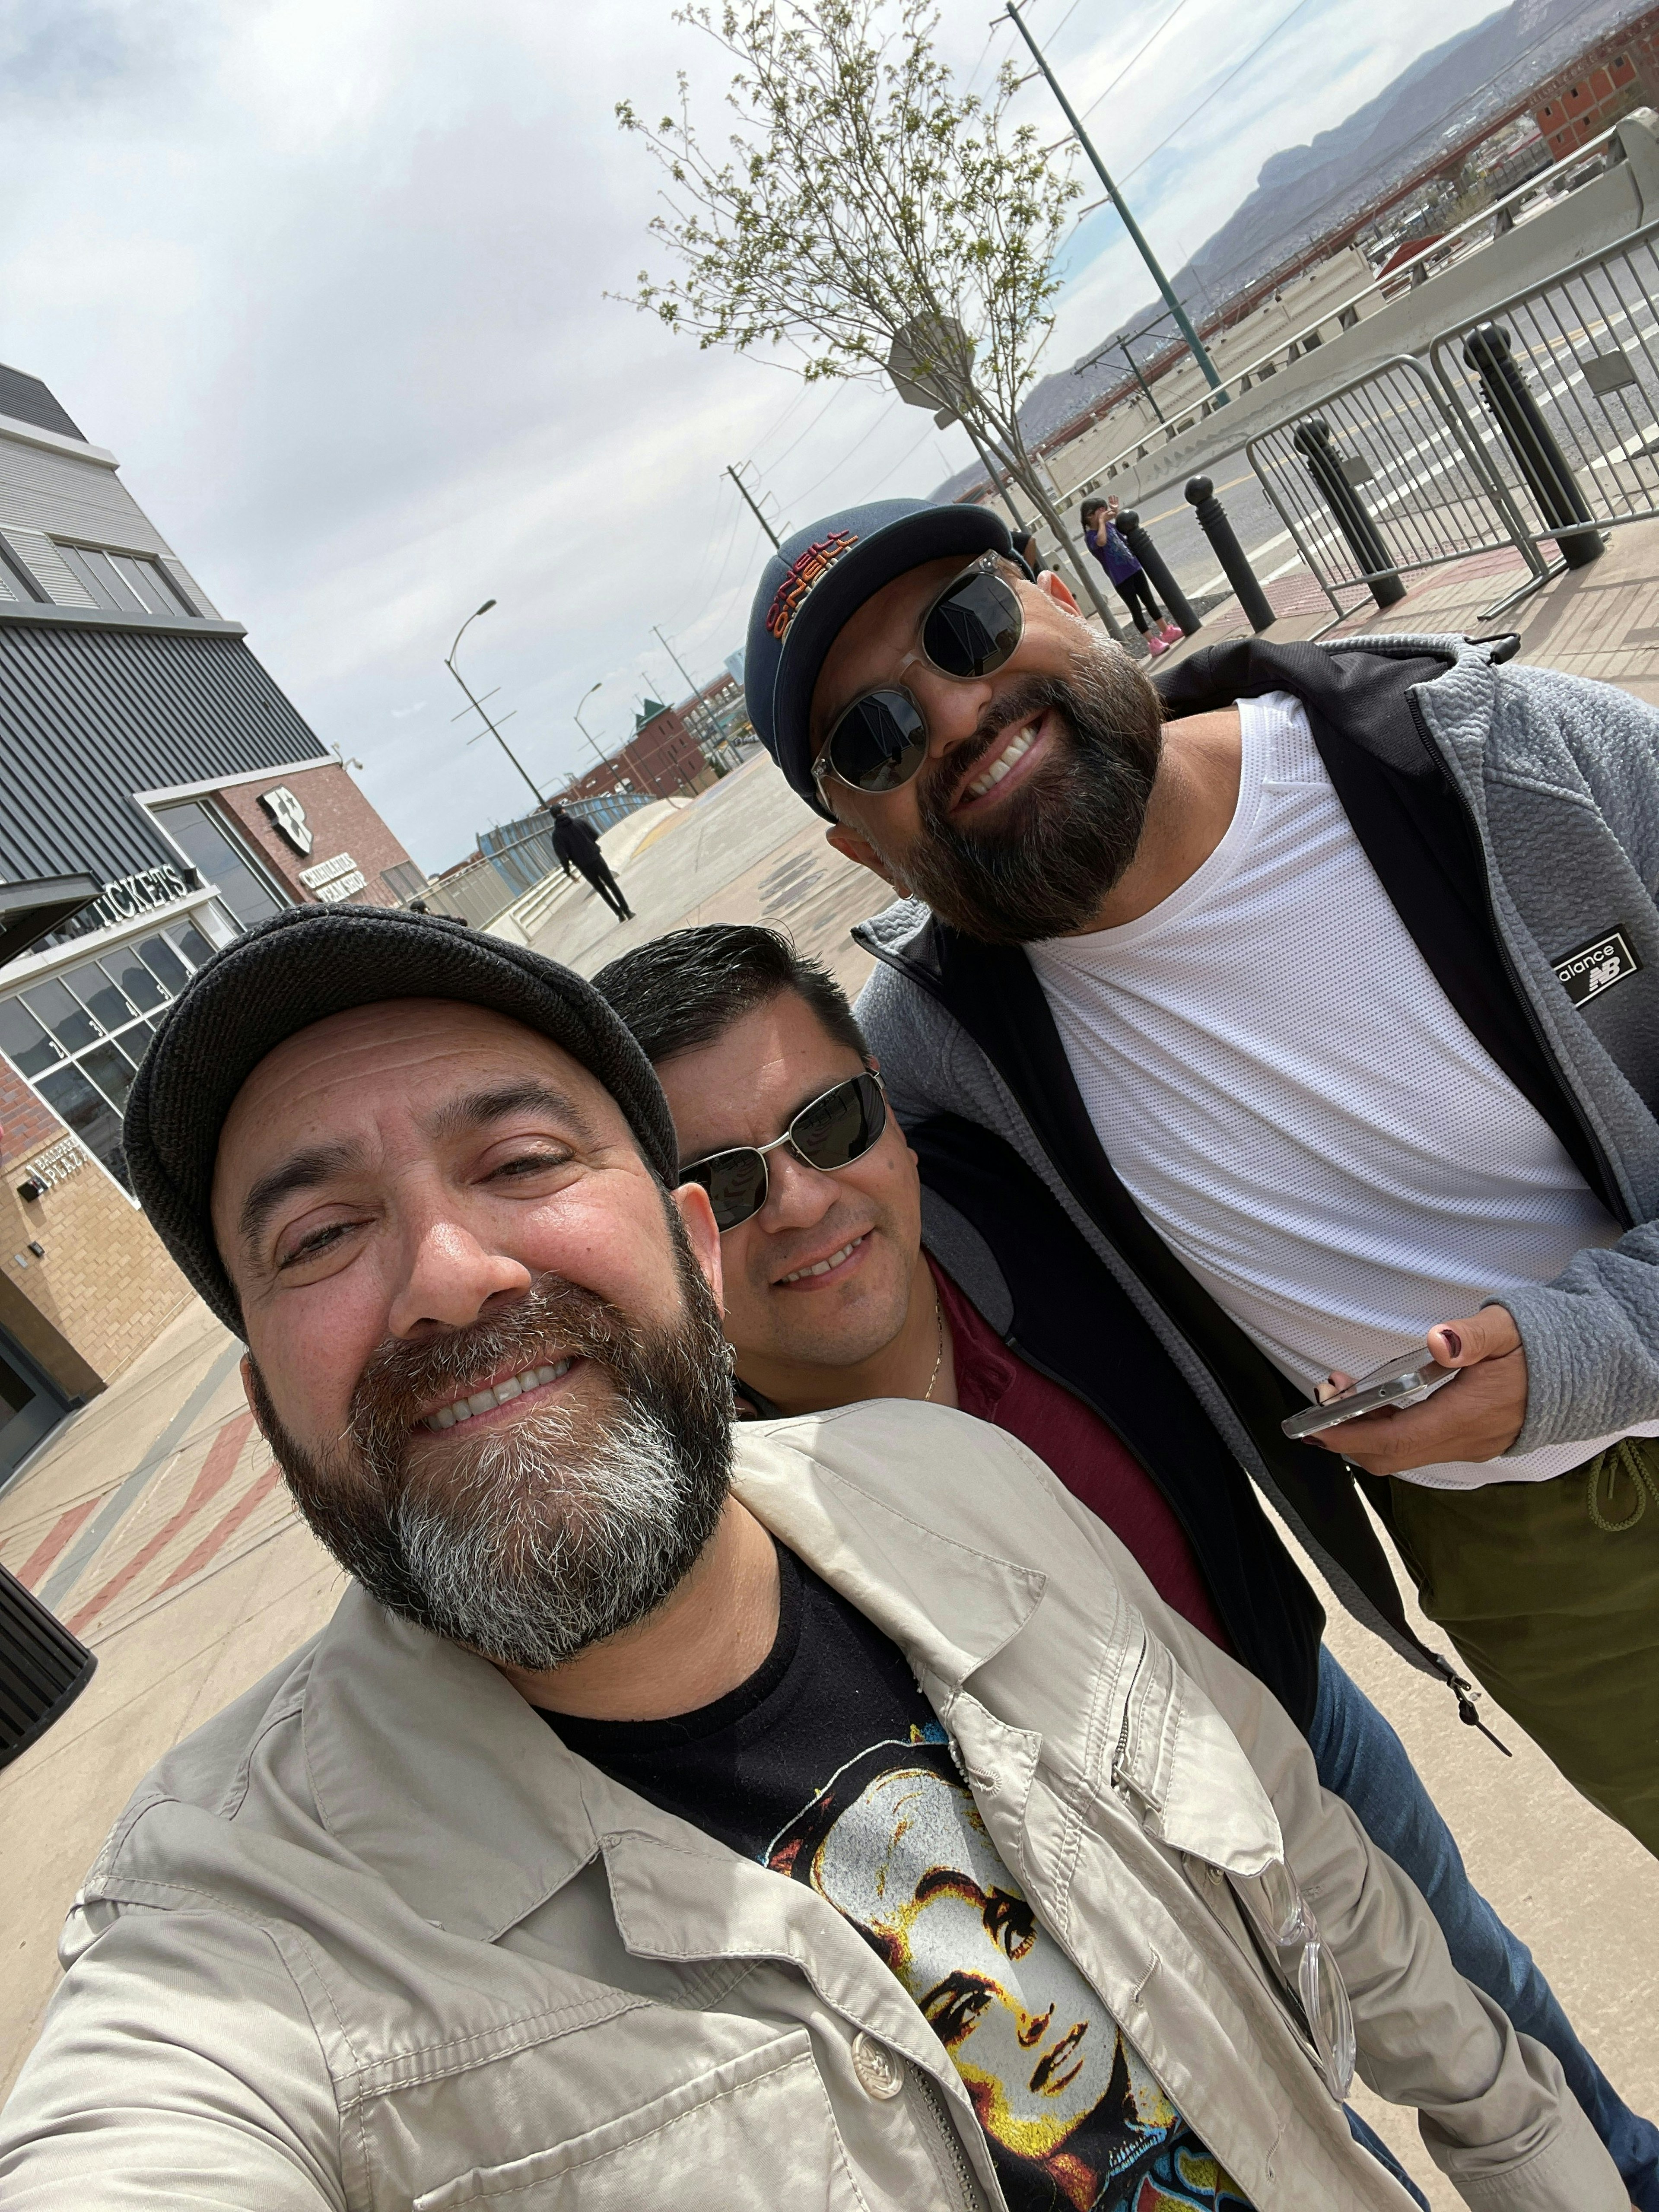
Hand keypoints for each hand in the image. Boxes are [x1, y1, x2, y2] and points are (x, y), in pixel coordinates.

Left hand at [1308, 1308, 1526, 1475]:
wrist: (1584, 1373)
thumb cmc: (1539, 1347)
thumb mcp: (1506, 1329)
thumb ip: (1470, 1336)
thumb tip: (1438, 1342)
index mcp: (1469, 1415)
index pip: (1397, 1440)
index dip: (1352, 1435)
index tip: (1317, 1427)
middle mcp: (1466, 1440)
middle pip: (1392, 1457)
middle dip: (1348, 1436)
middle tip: (1324, 1402)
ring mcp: (1468, 1445)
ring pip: (1403, 1454)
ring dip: (1366, 1431)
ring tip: (1342, 1396)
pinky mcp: (1469, 1442)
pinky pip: (1418, 1446)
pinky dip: (1389, 1430)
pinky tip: (1376, 1402)